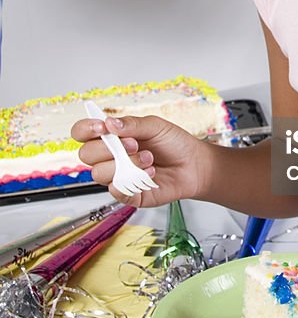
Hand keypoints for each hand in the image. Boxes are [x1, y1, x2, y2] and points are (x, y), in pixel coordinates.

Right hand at [72, 114, 205, 207]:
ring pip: (98, 174)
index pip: (83, 133)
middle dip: (108, 148)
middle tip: (134, 144)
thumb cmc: (174, 144)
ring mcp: (117, 176)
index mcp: (112, 137)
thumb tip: (109, 123)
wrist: (194, 165)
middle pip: (86, 155)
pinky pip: (115, 191)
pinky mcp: (127, 194)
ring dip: (125, 164)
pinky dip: (133, 181)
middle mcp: (110, 157)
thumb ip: (132, 124)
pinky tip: (150, 174)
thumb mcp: (155, 126)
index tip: (100, 127)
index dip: (85, 129)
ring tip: (149, 159)